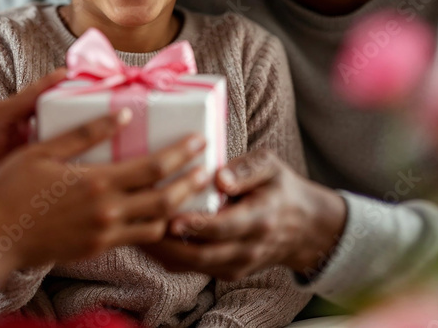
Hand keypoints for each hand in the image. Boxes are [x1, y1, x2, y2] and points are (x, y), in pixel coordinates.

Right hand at [0, 108, 210, 273]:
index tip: (199, 140)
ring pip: (155, 226)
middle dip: (191, 183)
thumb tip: (123, 114)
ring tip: (187, 192)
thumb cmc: (10, 189)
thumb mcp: (43, 151)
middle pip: (165, 201)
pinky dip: (152, 227)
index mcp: (97, 184)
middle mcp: (106, 213)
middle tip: (208, 168)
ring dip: (177, 209)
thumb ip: (86, 134)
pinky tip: (153, 213)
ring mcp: (102, 236)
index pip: (154, 168)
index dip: (182, 154)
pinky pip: (135, 239)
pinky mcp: (94, 250)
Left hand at [141, 149, 346, 279]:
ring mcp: (236, 264)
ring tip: (133, 230)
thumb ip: (247, 169)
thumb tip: (220, 177)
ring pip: (192, 264)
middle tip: (139, 225)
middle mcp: (248, 248)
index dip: (197, 224)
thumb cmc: (280, 188)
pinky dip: (168, 255)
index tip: (172, 216)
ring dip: (161, 251)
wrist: (303, 228)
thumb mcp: (271, 166)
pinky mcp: (225, 271)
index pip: (224, 227)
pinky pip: (191, 267)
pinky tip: (145, 237)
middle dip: (167, 243)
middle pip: (202, 253)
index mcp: (260, 219)